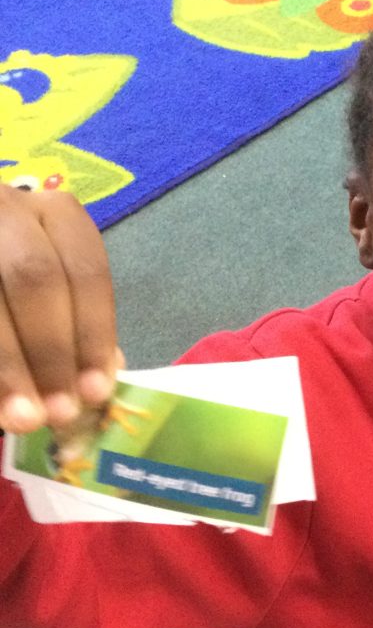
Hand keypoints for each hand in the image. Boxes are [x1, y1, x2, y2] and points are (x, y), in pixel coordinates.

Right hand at [0, 187, 120, 432]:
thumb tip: (107, 373)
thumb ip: (73, 322)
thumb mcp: (48, 288)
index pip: (85, 270)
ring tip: (22, 419)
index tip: (97, 391)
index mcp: (52, 213)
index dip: (94, 334)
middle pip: (36, 279)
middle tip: (59, 413)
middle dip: (51, 353)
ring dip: (9, 367)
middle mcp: (5, 208)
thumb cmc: (17, 288)